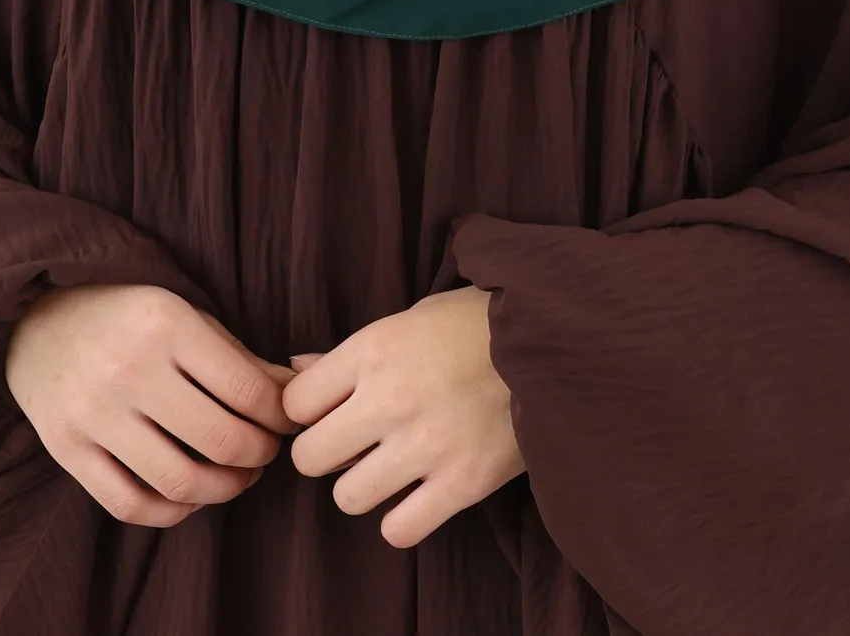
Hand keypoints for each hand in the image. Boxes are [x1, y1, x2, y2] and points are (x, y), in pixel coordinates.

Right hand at [5, 283, 295, 527]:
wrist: (36, 317)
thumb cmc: (127, 315)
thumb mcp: (186, 314)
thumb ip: (240, 357)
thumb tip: (297, 393)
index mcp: (167, 324)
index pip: (247, 390)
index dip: (280, 417)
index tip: (286, 421)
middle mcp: (130, 369)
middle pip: (221, 440)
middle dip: (260, 456)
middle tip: (266, 451)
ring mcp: (94, 413)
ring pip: (180, 480)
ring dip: (224, 490)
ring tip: (237, 476)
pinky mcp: (66, 449)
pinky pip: (129, 504)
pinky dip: (172, 511)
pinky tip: (190, 495)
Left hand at [282, 284, 524, 547]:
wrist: (554, 339)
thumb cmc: (476, 324)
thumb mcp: (409, 319)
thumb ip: (350, 352)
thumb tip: (297, 370)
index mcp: (373, 349)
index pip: (295, 403)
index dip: (307, 411)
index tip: (330, 410)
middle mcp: (391, 398)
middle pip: (310, 457)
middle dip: (326, 453)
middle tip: (353, 445)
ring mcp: (426, 444)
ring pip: (348, 498)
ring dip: (363, 487)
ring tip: (389, 468)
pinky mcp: (462, 483)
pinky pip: (399, 530)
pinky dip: (402, 520)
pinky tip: (418, 495)